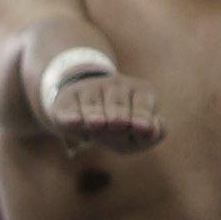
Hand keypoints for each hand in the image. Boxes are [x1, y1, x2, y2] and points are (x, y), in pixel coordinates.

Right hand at [47, 69, 162, 153]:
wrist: (86, 111)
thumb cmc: (121, 126)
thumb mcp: (140, 134)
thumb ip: (153, 134)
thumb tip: (152, 131)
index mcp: (140, 91)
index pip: (142, 104)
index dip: (141, 116)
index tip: (142, 127)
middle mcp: (115, 85)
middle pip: (117, 104)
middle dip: (118, 114)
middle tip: (119, 123)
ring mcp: (89, 89)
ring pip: (93, 104)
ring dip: (95, 114)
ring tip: (98, 123)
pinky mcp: (67, 99)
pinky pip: (69, 109)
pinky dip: (71, 116)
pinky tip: (75, 121)